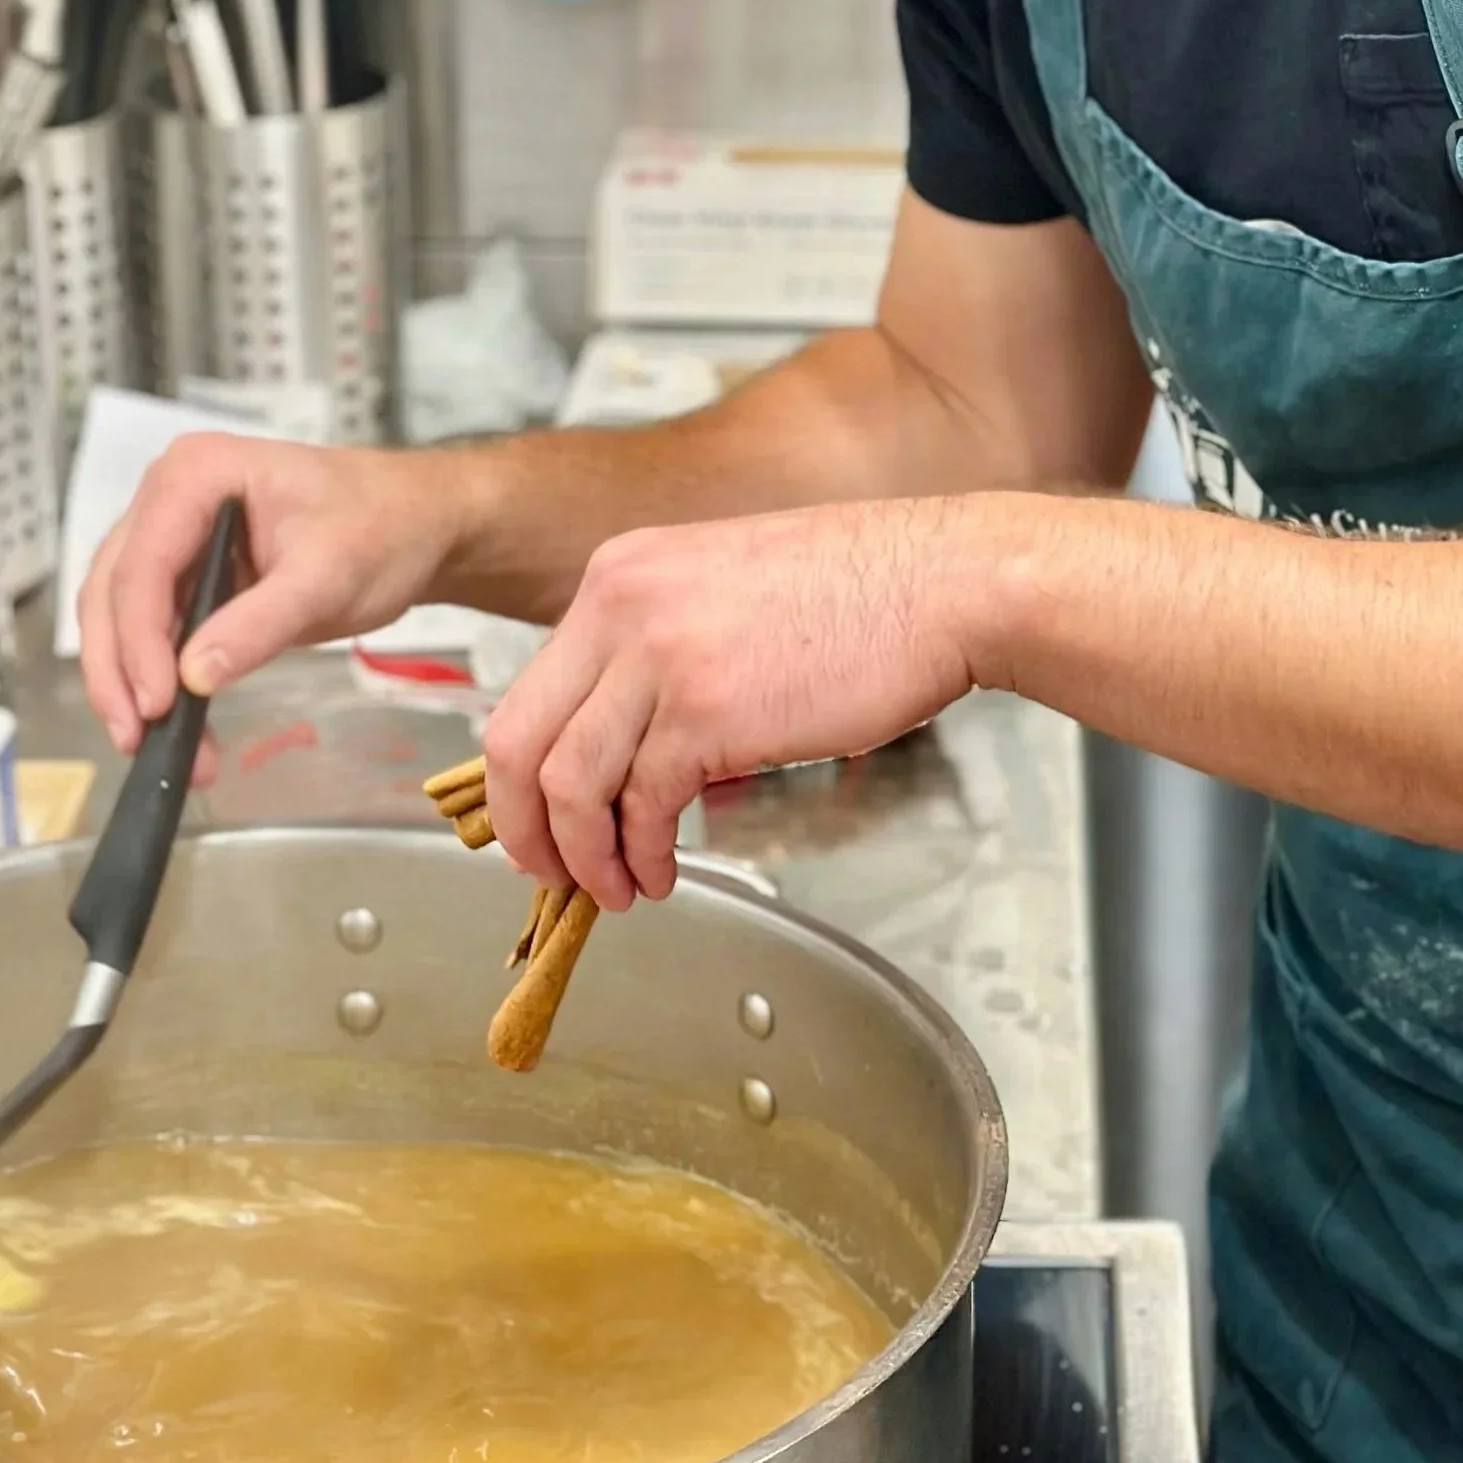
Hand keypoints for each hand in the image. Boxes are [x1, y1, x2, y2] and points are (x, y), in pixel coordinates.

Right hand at [78, 431, 468, 749]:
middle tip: (138, 739)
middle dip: (118, 670)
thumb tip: (193, 678)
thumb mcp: (328, 577)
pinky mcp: (186, 576)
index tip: (155, 704)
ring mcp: (172, 537)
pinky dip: (158, 680)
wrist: (416, 527)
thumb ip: (260, 624)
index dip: (138, 638)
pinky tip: (181, 729)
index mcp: (195, 473)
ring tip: (155, 748)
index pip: (142, 563)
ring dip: (129, 684)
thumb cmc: (382, 530)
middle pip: (113, 591)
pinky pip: (153, 631)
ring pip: (120, 617)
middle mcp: (167, 499)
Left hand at [480, 496, 994, 905]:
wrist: (942, 583)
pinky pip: (642, 805)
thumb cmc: (860, 591)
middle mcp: (622, 606)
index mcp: (619, 574)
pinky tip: (664, 869)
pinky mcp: (708, 711)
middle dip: (528, 830)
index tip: (539, 823)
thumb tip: (623, 740)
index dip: (522, 778)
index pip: (528, 692)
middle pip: (520, 743)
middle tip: (552, 875)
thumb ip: (658, 648)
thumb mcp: (722, 590)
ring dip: (586, 857)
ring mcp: (660, 657)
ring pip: (570, 785)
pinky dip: (642, 854)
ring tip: (618, 888)